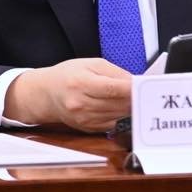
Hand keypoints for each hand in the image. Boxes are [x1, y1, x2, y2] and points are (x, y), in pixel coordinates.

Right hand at [4, 58, 134, 132]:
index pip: (114, 89)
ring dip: (129, 107)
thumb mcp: (90, 64)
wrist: (47, 94)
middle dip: (134, 98)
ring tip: (133, 98)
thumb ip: (115, 72)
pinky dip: (120, 115)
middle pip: (118, 104)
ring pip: (119, 116)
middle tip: (144, 92)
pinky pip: (113, 123)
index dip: (133, 89)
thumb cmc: (68, 75)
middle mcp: (81, 104)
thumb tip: (135, 83)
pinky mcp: (88, 128)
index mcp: (81, 83)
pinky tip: (119, 107)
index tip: (145, 86)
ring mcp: (84, 119)